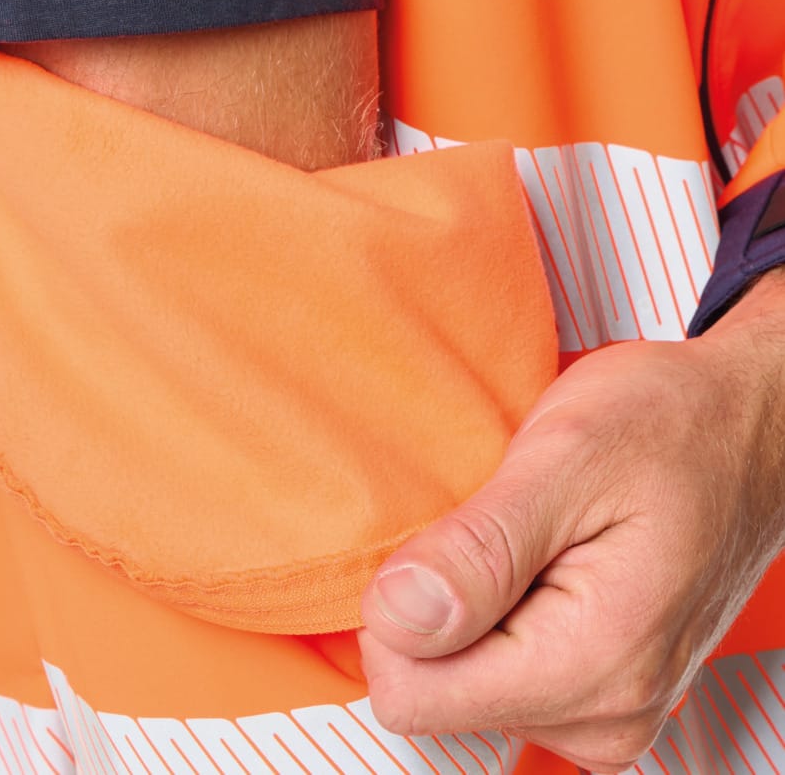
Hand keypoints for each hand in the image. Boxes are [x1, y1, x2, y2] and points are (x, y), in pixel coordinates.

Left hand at [358, 272, 784, 769]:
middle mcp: (606, 717)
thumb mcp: (566, 454)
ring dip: (478, 609)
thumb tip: (394, 615)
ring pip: (468, 686)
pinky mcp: (605, 700)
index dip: (401, 608)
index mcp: (593, 663)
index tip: (446, 534)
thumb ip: (479, 550)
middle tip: (504, 523)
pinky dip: (506, 617)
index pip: (415, 695)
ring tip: (533, 534)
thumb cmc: (672, 424)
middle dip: (446, 605)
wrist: (747, 429)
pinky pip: (507, 678)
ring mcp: (610, 716)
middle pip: (438, 693)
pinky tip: (545, 560)